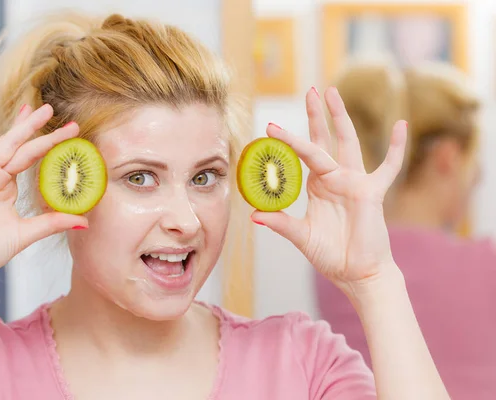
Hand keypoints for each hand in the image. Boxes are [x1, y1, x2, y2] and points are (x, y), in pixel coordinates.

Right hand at [0, 101, 88, 292]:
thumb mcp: (27, 233)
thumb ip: (53, 223)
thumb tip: (84, 222)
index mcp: (8, 188)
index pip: (33, 160)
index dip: (50, 146)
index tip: (70, 135)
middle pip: (23, 148)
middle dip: (42, 131)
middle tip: (62, 117)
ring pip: (5, 145)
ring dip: (21, 127)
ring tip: (37, 108)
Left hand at [252, 87, 405, 289]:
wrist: (357, 274)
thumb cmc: (331, 255)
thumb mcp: (301, 237)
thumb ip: (281, 223)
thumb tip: (254, 215)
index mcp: (317, 186)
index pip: (301, 156)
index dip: (288, 141)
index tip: (269, 127)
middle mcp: (335, 178)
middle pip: (324, 140)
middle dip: (317, 116)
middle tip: (310, 91)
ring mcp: (355, 182)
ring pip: (349, 143)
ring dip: (341, 118)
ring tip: (332, 92)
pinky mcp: (373, 192)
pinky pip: (388, 167)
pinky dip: (396, 148)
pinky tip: (401, 124)